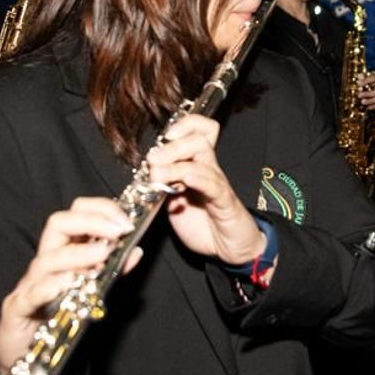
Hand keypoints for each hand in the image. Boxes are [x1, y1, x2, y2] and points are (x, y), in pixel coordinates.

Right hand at [0, 198, 137, 371]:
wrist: (24, 355)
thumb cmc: (57, 317)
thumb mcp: (89, 291)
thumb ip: (112, 270)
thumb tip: (136, 251)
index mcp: (61, 252)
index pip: (76, 215)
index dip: (101, 210)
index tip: (127, 221)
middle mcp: (45, 263)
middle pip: (58, 225)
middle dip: (91, 221)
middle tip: (119, 230)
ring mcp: (29, 284)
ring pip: (47, 260)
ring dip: (78, 254)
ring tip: (103, 253)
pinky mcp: (18, 309)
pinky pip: (31, 295)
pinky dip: (49, 287)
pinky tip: (68, 282)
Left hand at [146, 115, 266, 266]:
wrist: (229, 249)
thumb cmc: (203, 225)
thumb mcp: (174, 202)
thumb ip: (162, 186)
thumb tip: (146, 172)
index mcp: (197, 166)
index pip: (199, 130)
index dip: (184, 125)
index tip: (163, 136)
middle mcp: (209, 170)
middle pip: (198, 139)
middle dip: (172, 145)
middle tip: (153, 159)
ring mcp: (218, 185)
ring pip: (203, 159)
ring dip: (175, 163)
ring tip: (158, 175)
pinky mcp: (226, 204)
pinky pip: (214, 186)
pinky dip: (198, 179)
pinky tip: (185, 180)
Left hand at [357, 71, 374, 109]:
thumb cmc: (371, 79)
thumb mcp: (367, 75)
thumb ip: (362, 76)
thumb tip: (359, 76)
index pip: (373, 78)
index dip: (365, 81)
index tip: (358, 83)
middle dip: (367, 94)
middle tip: (359, 95)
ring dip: (369, 101)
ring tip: (362, 102)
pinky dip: (373, 106)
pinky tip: (367, 107)